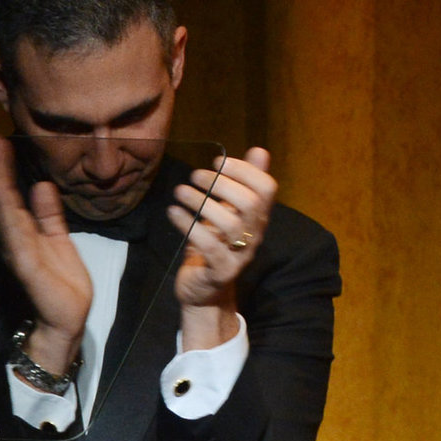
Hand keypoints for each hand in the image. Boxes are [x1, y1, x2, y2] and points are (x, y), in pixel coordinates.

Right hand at [0, 134, 91, 374]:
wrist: (68, 318)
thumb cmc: (63, 283)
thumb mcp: (60, 240)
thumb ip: (49, 215)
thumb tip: (42, 185)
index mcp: (24, 231)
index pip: (12, 195)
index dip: (5, 170)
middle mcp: (15, 237)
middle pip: (2, 198)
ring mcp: (17, 249)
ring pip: (4, 210)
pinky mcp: (25, 263)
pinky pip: (15, 233)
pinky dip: (8, 213)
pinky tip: (4, 194)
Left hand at [169, 147, 277, 344]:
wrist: (204, 289)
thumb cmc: (215, 244)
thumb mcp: (228, 211)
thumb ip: (243, 183)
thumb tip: (260, 151)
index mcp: (258, 219)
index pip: (267, 188)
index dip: (245, 170)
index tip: (218, 163)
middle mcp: (254, 236)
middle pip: (251, 204)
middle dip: (221, 184)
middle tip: (195, 176)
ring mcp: (240, 255)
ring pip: (229, 225)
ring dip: (201, 202)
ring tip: (180, 192)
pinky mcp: (220, 271)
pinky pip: (209, 246)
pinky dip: (188, 225)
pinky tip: (173, 212)